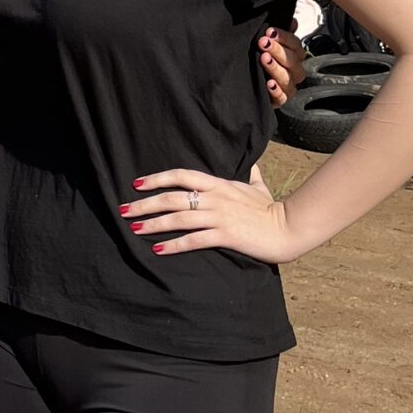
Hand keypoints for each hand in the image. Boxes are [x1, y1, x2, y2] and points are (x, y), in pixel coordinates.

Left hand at [120, 162, 300, 262]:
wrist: (289, 228)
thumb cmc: (271, 209)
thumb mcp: (258, 186)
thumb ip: (251, 174)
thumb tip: (253, 163)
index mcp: (219, 184)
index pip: (182, 175)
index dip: (157, 178)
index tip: (137, 184)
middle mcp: (215, 197)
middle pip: (173, 196)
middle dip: (145, 203)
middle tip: (123, 210)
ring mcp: (220, 216)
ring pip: (179, 217)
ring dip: (154, 223)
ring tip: (134, 228)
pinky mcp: (226, 235)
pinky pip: (194, 240)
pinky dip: (174, 244)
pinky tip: (158, 249)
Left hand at [259, 28, 304, 104]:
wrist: (242, 80)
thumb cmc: (257, 58)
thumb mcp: (266, 42)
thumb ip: (278, 33)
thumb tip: (291, 21)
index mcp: (293, 56)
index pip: (296, 46)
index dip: (285, 38)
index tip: (270, 31)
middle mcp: (292, 72)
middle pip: (294, 62)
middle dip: (279, 51)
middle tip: (263, 43)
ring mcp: (286, 87)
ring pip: (289, 79)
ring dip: (276, 68)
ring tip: (264, 59)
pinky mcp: (278, 101)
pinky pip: (282, 98)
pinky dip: (276, 91)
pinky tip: (268, 83)